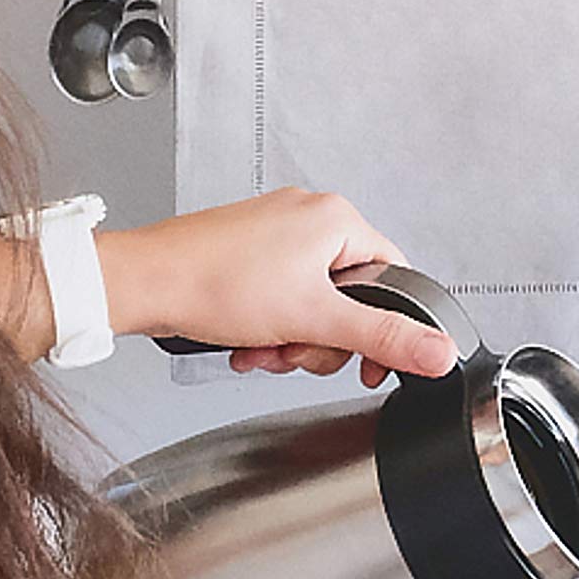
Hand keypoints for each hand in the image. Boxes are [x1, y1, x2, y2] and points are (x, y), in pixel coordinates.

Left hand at [96, 189, 455, 386]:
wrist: (139, 283)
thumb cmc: (213, 285)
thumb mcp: (313, 320)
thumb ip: (383, 338)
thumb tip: (440, 351)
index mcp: (338, 219)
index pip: (393, 278)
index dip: (383, 328)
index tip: (366, 362)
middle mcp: (309, 216)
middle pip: (350, 297)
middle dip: (320, 339)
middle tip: (293, 349)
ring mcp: (275, 232)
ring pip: (312, 302)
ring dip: (290, 339)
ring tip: (261, 347)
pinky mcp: (247, 249)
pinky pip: (280, 295)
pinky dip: (267, 326)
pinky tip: (246, 341)